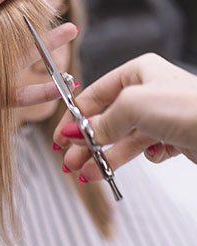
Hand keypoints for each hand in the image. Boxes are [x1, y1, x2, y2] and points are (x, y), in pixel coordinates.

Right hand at [53, 53, 196, 181]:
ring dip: (100, 156)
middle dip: (85, 141)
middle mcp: (145, 92)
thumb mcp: (132, 105)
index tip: (61, 135)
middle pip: (105, 119)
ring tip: (84, 172)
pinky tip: (121, 164)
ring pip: (119, 137)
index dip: (75, 116)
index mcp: (136, 73)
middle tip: (68, 159)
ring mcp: (156, 115)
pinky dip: (126, 159)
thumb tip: (76, 131)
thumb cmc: (188, 107)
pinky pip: (138, 149)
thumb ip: (101, 120)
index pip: (94, 95)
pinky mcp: (167, 136)